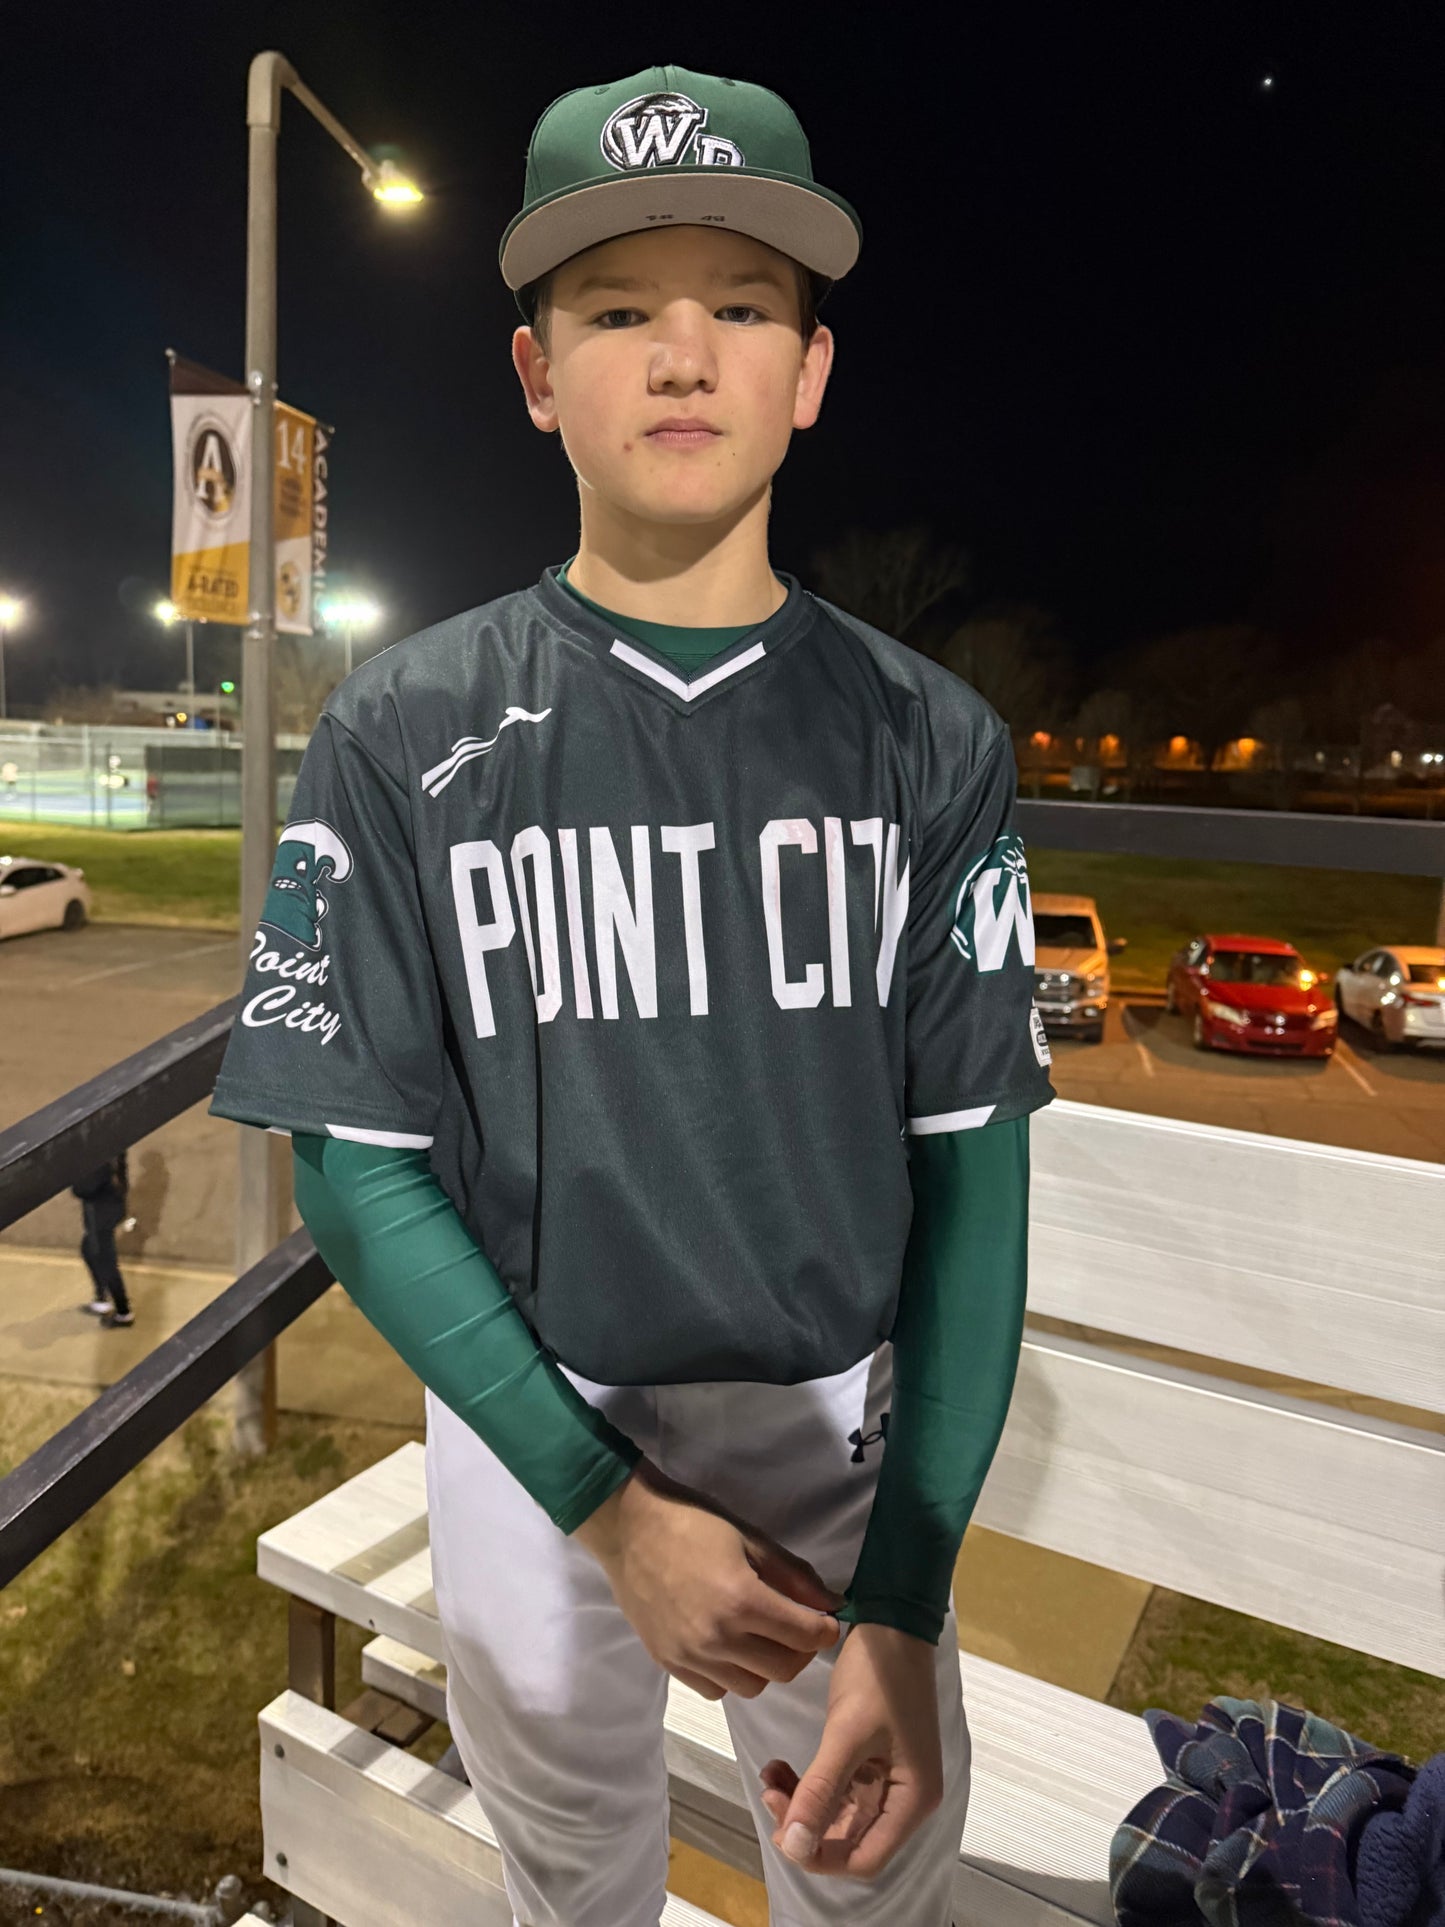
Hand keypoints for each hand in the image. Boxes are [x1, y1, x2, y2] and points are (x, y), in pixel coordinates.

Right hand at [574, 1456, 842, 1700]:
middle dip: (801, 1650)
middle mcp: (718, 1639)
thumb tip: (831, 1604)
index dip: (825, 1629)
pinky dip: (730, 1675)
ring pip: (751, 1687)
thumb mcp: (752, 1539)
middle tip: (797, 1627)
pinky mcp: (668, 1664)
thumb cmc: (694, 1523)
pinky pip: (715, 1690)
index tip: (826, 1620)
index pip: (806, 1637)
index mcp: (742, 1602)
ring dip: (765, 1666)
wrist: (629, 1527)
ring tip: (760, 1636)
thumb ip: (794, 1576)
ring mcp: (690, 1656)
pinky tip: (727, 1646)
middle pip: (783, 1670)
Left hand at [758, 1621, 943, 1880]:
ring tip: (771, 1775)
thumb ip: (820, 1791)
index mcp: (912, 1800)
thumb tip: (793, 1847)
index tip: (781, 1831)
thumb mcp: (846, 1732)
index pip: (865, 1859)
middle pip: (849, 1838)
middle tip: (770, 1792)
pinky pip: (836, 1788)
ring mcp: (887, 1778)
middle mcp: (904, 1797)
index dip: (821, 1856)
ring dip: (802, 1803)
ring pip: (838, 1814)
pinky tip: (781, 1766)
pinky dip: (808, 1783)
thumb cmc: (879, 1676)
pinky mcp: (870, 1759)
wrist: (891, 1621)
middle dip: (805, 1825)